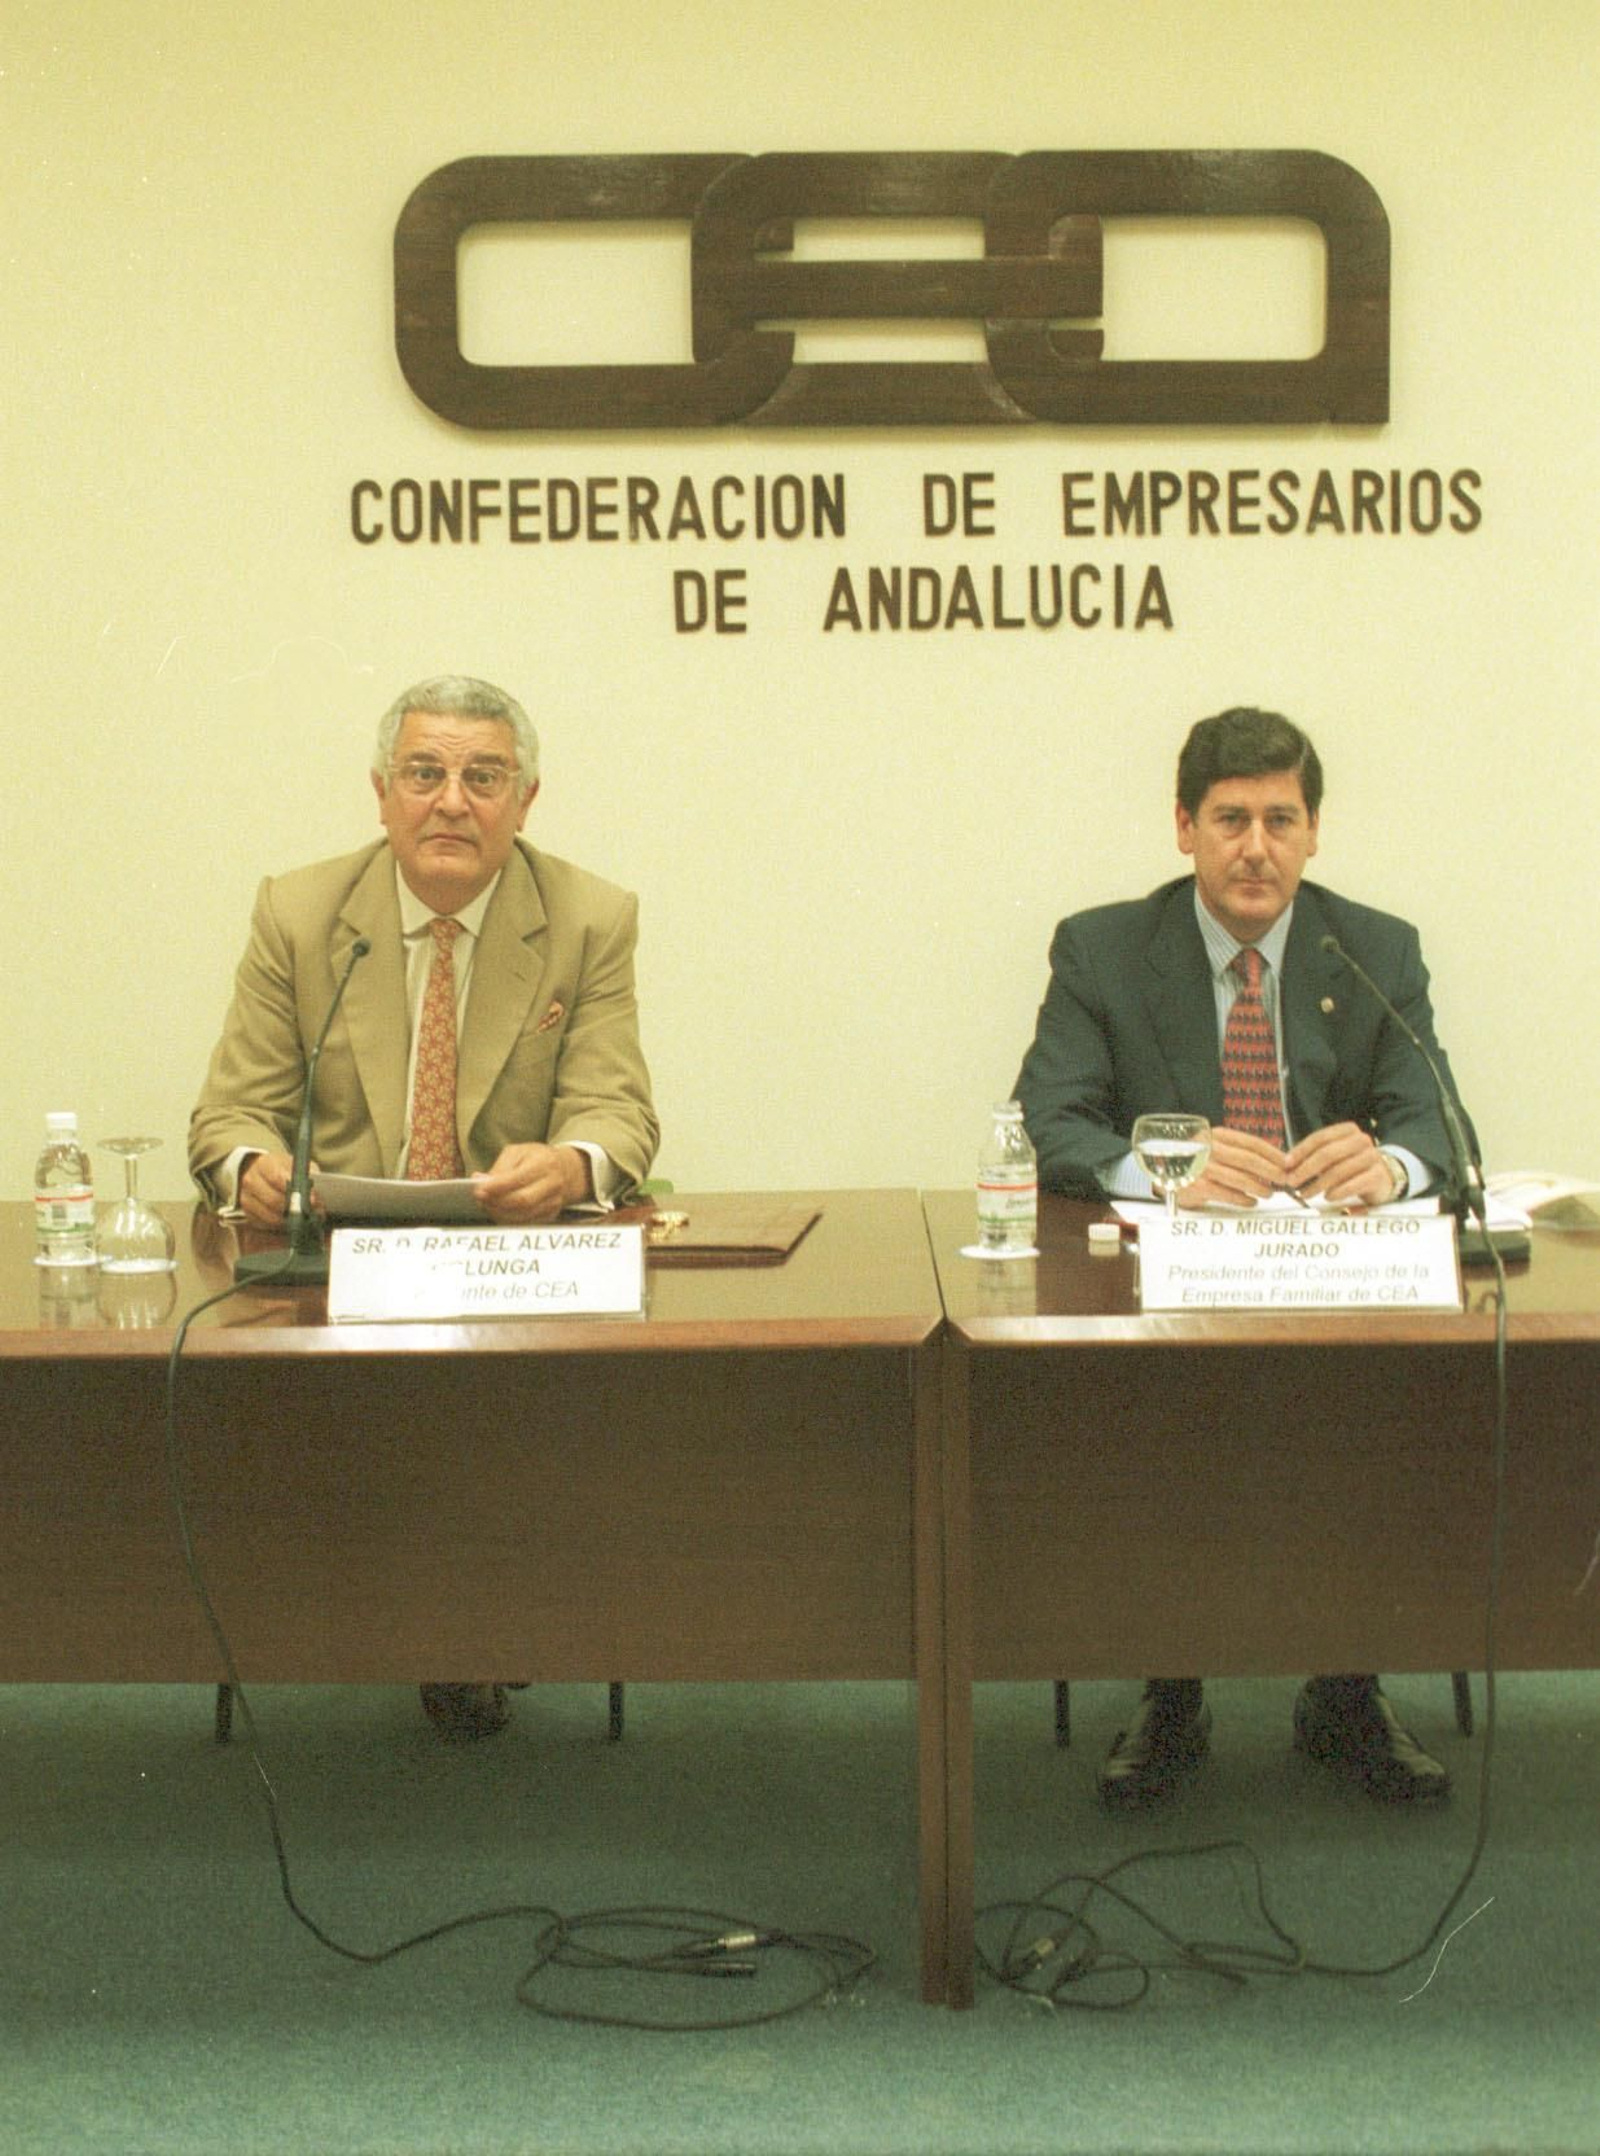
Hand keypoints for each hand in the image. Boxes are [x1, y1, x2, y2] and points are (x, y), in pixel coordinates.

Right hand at [238, 1150, 321, 1229]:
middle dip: (295, 1209)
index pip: (277, 1178)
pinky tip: (290, 1221)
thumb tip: (314, 1196)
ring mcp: (246, 1197)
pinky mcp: (247, 1213)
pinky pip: (265, 1224)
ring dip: (289, 1220)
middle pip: (273, 1200)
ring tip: (304, 1218)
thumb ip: (308, 1175)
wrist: (262, 1173)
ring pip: (269, 1216)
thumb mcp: (296, 1165)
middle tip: (312, 1213)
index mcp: (263, 1164)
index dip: (296, 1191)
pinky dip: (279, 1226)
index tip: (311, 1199)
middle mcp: (251, 1180)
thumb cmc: (283, 1169)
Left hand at [472, 1142, 591, 1224]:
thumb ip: (500, 1167)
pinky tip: (499, 1211)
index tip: (478, 1190)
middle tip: (480, 1199)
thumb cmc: (538, 1159)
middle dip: (496, 1202)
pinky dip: (509, 1219)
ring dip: (500, 1213)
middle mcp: (553, 1183)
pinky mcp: (552, 1214)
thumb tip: (480, 1181)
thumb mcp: (519, 1152)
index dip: (496, 1187)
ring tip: (487, 1205)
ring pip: (523, 1215)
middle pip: (522, 1200)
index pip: (517, 1179)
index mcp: (544, 1163)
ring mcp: (554, 1201)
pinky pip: (527, 1222)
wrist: (567, 1171)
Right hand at [1177, 1126, 1291, 1207]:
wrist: (1163, 1171)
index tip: (1287, 1163)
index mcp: (1217, 1136)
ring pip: (1240, 1178)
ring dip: (1259, 1187)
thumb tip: (1272, 1162)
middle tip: (1284, 1180)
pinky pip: (1227, 1193)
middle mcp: (1210, 1148)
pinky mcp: (1197, 1186)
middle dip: (1271, 1171)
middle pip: (1249, 1160)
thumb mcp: (1214, 1148)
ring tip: (1268, 1193)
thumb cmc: (1195, 1161)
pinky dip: (1242, 1199)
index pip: (1252, 1143)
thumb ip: (1237, 1152)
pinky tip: (1251, 1201)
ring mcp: (1203, 1167)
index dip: (1273, 1154)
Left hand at [1284, 1122, 1394, 1205]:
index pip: (1320, 1138)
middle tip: (1291, 1182)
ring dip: (1318, 1184)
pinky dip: (1337, 1192)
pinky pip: (1353, 1184)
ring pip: (1339, 1170)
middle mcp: (1362, 1140)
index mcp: (1348, 1130)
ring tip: (1305, 1194)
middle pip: (1328, 1153)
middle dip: (1306, 1169)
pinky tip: (1327, 1197)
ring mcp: (1372, 1157)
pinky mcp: (1378, 1176)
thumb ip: (1312, 1157)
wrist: (1383, 1177)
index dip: (1301, 1151)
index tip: (1286, 1164)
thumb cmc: (1351, 1165)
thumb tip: (1286, 1166)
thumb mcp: (1333, 1156)